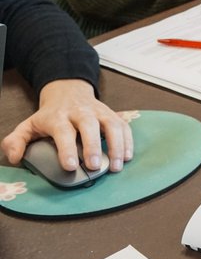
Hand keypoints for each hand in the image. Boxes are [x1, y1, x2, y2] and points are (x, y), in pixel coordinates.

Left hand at [1, 80, 131, 172]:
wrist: (68, 92)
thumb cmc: (50, 116)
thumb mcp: (28, 125)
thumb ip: (16, 141)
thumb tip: (15, 158)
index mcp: (58, 116)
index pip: (63, 131)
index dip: (66, 149)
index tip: (69, 166)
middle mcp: (80, 112)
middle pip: (89, 126)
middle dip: (93, 146)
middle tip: (94, 165)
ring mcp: (99, 112)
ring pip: (111, 125)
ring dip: (116, 145)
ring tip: (117, 165)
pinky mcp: (112, 114)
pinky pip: (124, 126)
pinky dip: (128, 141)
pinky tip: (127, 156)